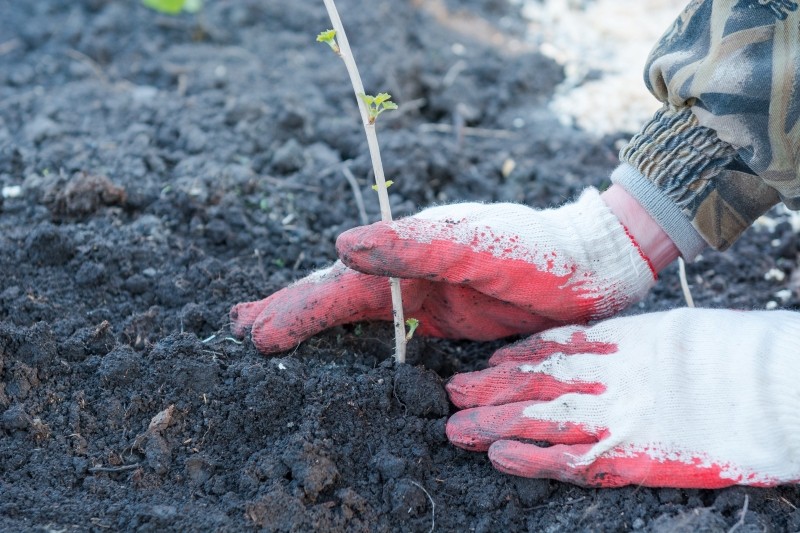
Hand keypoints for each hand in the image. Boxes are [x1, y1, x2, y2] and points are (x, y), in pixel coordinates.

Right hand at [231, 189, 655, 353]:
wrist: (594, 267)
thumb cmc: (542, 252)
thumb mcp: (480, 244)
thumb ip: (415, 244)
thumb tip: (342, 243)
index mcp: (410, 250)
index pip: (341, 284)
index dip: (297, 308)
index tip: (253, 330)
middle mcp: (410, 270)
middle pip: (338, 294)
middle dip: (291, 311)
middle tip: (242, 328)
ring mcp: (426, 294)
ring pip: (356, 313)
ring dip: (311, 323)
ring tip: (269, 333)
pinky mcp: (446, 317)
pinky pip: (387, 330)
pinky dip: (353, 336)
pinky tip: (336, 342)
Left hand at [446, 308, 799, 487]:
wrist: (780, 385)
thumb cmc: (741, 356)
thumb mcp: (679, 334)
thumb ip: (637, 346)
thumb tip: (613, 354)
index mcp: (620, 340)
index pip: (553, 345)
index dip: (516, 355)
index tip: (490, 360)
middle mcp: (607, 373)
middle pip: (533, 380)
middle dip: (489, 387)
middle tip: (452, 393)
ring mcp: (614, 413)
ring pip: (536, 417)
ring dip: (492, 422)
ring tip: (456, 427)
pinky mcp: (628, 454)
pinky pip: (566, 459)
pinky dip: (529, 459)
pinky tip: (498, 456)